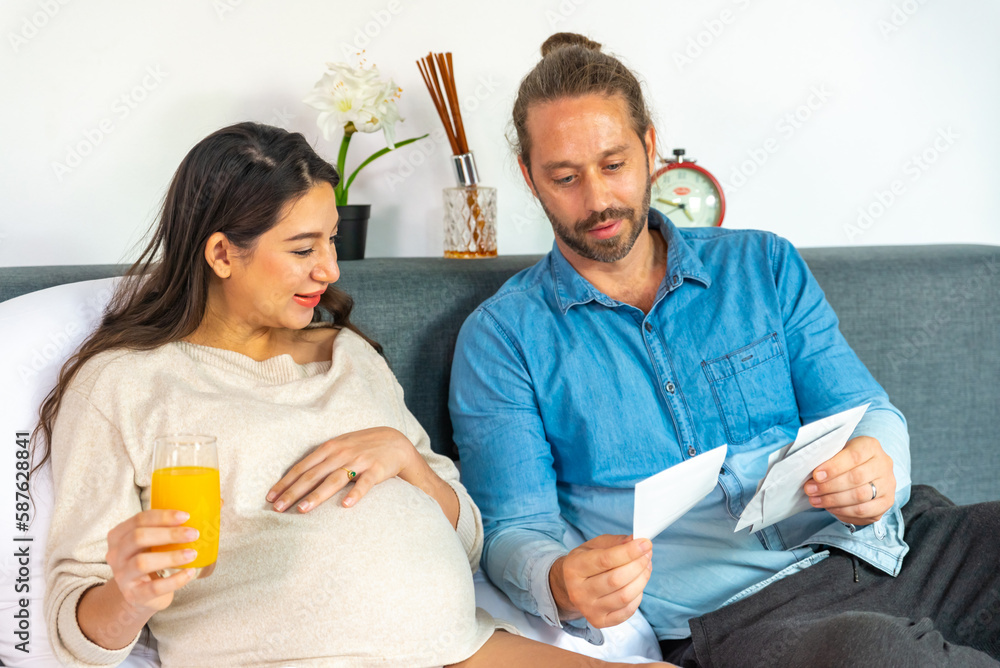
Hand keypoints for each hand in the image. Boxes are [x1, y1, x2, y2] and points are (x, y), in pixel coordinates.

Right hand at [104, 509, 199, 614]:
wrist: (140, 595)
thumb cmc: (153, 558)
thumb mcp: (157, 540)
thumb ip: (177, 523)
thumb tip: (218, 503)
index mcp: (120, 535)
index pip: (138, 519)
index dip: (162, 516)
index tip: (186, 516)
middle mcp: (116, 554)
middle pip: (138, 537)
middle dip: (168, 533)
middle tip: (193, 533)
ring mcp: (123, 576)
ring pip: (142, 562)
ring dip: (171, 556)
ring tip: (193, 553)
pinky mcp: (134, 595)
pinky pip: (154, 588)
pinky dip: (175, 580)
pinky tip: (190, 573)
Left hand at [267, 427, 418, 512]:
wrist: (395, 441)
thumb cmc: (362, 447)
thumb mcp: (340, 447)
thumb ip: (321, 460)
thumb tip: (296, 478)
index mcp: (329, 448)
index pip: (302, 467)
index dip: (285, 482)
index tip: (270, 497)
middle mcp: (341, 453)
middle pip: (313, 475)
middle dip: (293, 492)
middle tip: (277, 509)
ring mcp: (359, 461)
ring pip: (335, 479)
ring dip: (317, 495)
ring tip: (303, 509)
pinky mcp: (377, 469)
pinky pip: (365, 483)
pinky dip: (355, 494)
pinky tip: (346, 505)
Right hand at [549, 534, 652, 627]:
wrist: (568, 587)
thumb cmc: (585, 563)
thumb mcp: (594, 546)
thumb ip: (615, 542)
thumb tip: (636, 541)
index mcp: (574, 568)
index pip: (605, 560)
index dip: (629, 552)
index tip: (645, 543)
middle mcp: (578, 591)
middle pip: (616, 580)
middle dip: (638, 565)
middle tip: (647, 554)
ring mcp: (588, 609)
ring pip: (624, 596)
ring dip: (641, 579)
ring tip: (646, 567)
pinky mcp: (599, 621)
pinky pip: (627, 611)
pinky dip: (638, 596)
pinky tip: (637, 584)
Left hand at [805, 435, 894, 524]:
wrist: (866, 468)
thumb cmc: (845, 459)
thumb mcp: (838, 451)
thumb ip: (828, 459)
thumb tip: (811, 476)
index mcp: (871, 446)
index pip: (854, 456)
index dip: (834, 467)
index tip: (816, 475)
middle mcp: (884, 464)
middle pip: (857, 478)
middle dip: (829, 486)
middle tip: (811, 490)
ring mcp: (888, 485)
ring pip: (861, 497)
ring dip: (834, 501)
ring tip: (816, 500)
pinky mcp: (887, 503)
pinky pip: (865, 512)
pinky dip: (844, 512)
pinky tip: (830, 508)